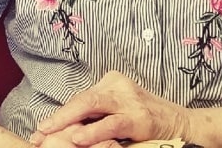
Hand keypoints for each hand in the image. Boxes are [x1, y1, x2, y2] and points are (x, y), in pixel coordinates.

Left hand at [30, 71, 189, 147]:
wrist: (182, 124)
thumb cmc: (147, 120)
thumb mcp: (119, 114)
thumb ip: (97, 117)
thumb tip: (65, 129)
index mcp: (111, 83)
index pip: (80, 98)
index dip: (59, 114)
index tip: (41, 129)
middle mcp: (118, 86)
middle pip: (82, 99)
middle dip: (58, 117)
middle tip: (39, 132)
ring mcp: (129, 99)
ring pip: (92, 105)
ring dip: (68, 121)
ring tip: (50, 133)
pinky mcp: (139, 116)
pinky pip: (111, 124)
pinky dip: (93, 131)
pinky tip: (78, 138)